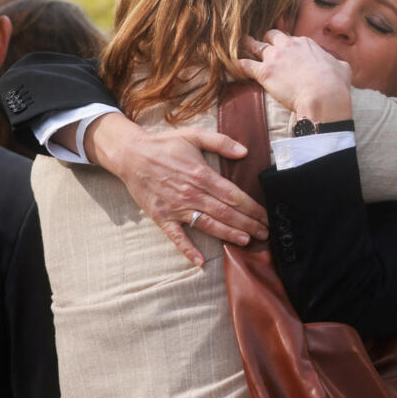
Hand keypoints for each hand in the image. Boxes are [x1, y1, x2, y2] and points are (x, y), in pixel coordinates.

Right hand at [85, 113, 268, 266]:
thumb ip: (220, 142)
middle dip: (248, 224)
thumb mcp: (193, 135)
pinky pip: (177, 237)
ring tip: (246, 241)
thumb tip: (244, 151)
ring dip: (228, 234)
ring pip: (208, 225)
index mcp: (201, 175)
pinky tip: (200, 261)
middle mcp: (191, 194)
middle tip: (264, 232)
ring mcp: (177, 208)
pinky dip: (188, 250)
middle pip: (226, 213)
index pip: (234, 196)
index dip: (252, 208)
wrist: (130, 155)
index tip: (265, 215)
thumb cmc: (164, 145)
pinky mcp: (162, 217)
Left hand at [239, 31, 351, 122]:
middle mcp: (288, 46)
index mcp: (305, 43)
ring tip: (241, 45)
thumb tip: (340, 65)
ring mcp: (274, 58)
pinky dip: (238, 64)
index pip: (291, 39)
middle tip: (262, 44)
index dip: (287, 44)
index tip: (285, 50)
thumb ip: (337, 63)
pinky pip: (245, 65)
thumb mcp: (343, 68)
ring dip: (248, 46)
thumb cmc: (335, 84)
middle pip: (271, 36)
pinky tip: (232, 64)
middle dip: (266, 39)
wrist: (324, 96)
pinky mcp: (264, 73)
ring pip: (255, 46)